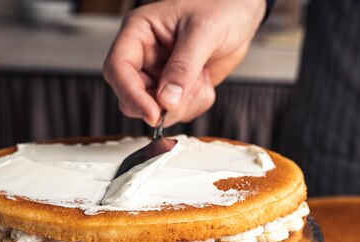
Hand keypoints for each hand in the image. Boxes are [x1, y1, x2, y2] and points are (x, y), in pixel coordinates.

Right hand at [103, 0, 265, 125]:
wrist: (242, 11)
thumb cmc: (220, 5)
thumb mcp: (203, 31)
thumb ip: (184, 66)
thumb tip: (167, 100)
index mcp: (139, 32)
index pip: (118, 68)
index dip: (131, 94)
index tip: (153, 113)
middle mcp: (145, 56)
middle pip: (132, 96)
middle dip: (161, 104)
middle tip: (187, 94)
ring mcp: (161, 74)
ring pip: (156, 109)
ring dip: (184, 103)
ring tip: (202, 78)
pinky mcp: (177, 88)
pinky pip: (179, 111)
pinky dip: (196, 104)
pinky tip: (205, 81)